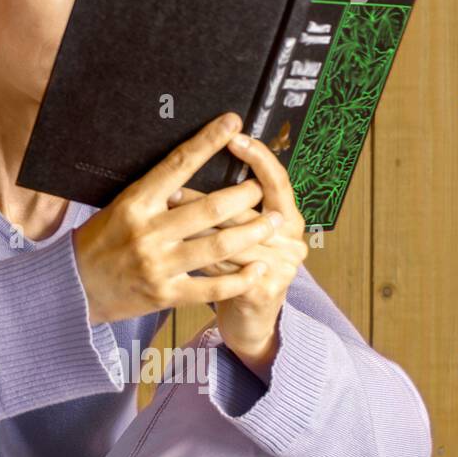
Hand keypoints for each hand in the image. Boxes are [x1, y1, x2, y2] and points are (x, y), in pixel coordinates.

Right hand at [71, 112, 282, 325]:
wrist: (74, 286)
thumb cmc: (100, 241)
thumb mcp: (120, 207)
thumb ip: (155, 194)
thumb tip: (190, 169)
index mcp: (136, 202)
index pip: (177, 165)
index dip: (207, 142)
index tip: (232, 123)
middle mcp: (148, 231)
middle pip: (209, 209)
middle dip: (244, 196)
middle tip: (262, 188)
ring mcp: (157, 264)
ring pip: (217, 246)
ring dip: (252, 232)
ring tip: (274, 222)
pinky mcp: (165, 294)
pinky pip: (211, 286)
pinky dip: (239, 278)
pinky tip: (257, 268)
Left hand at [166, 132, 308, 381]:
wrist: (252, 321)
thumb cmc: (241, 268)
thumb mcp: (246, 233)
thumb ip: (236, 206)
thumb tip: (201, 159)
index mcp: (290, 218)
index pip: (278, 181)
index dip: (259, 157)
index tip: (235, 134)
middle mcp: (291, 239)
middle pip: (245, 208)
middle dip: (203, 197)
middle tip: (171, 188)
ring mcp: (281, 266)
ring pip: (230, 237)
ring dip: (193, 224)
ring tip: (166, 212)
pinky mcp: (262, 291)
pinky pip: (223, 269)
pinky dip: (197, 257)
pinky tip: (176, 248)